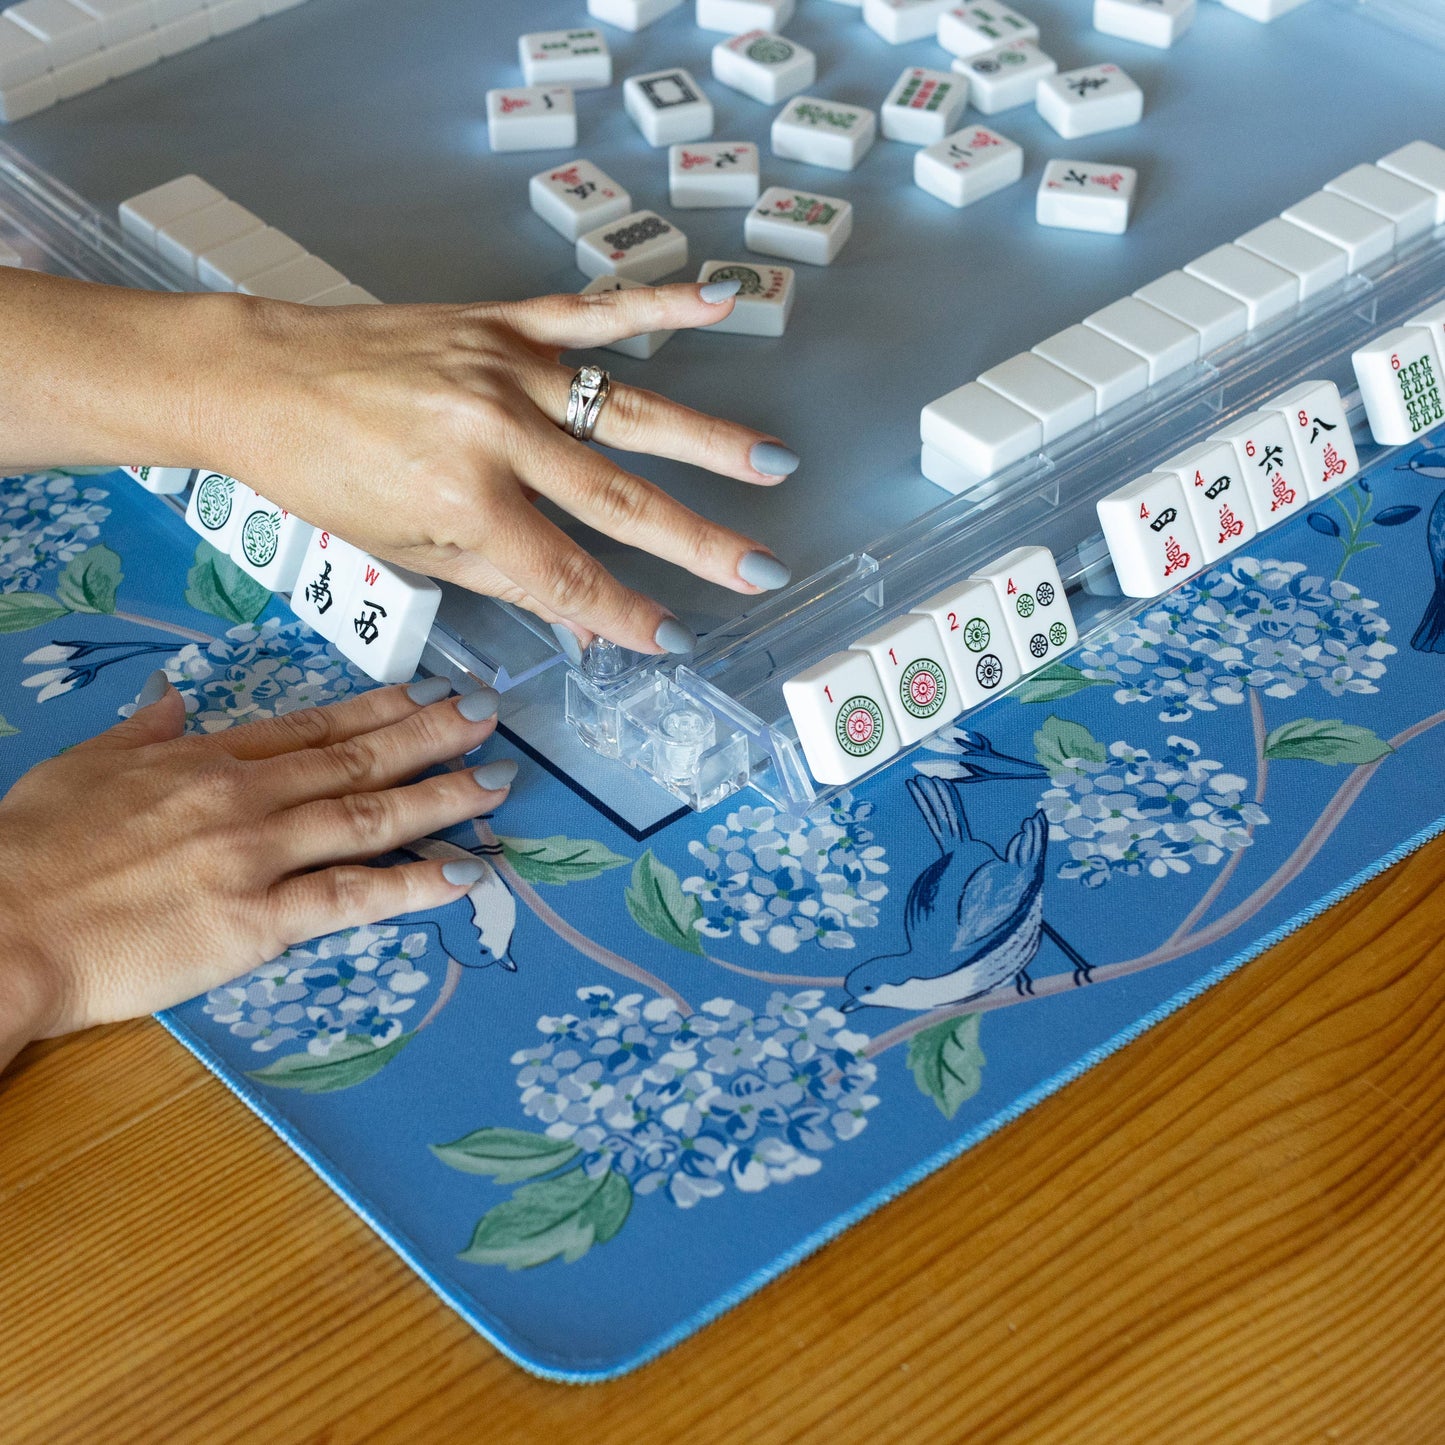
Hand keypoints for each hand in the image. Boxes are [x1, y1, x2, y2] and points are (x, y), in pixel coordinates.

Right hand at [0, 673, 511, 1063]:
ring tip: (496, 780)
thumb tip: (173, 698)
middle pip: (358, 759)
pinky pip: (352, 897)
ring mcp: (257, 855)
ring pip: (371, 817)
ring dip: (442, 797)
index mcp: (205, 758)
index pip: (311, 726)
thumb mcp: (84, 765)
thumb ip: (142, 731)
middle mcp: (245, 796)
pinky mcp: (258, 920)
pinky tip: (463, 873)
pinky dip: (413, 885)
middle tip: (488, 716)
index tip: (425, 694)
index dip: (377, 710)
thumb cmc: (30, 849)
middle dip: (431, 736)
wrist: (1, 924)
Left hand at [197, 282, 798, 654]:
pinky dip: (655, 306)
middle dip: (697, 543)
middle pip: (618, 500)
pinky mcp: (498, 322)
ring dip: (707, 441)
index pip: (570, 576)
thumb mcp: (409, 548)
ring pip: (625, 410)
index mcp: (466, 502)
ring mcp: (504, 369)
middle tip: (761, 570)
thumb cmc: (327, 477)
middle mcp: (495, 433)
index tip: (680, 640)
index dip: (629, 616)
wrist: (261, 378)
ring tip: (771, 465)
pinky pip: (589, 313)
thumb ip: (508, 578)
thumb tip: (591, 622)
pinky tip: (718, 301)